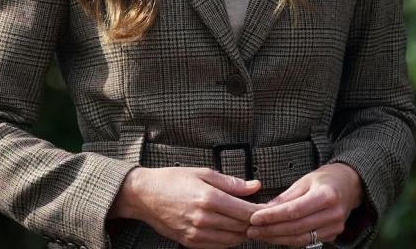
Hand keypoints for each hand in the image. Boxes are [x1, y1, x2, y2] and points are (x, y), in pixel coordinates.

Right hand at [109, 166, 262, 248]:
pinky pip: (219, 246)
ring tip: (251, 224)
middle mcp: (204, 219)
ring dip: (244, 233)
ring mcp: (197, 234)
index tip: (270, 207)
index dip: (262, 211)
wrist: (145, 195)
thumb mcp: (203, 173)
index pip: (246, 211)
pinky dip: (230, 240)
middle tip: (265, 217)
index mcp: (209, 198)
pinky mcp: (191, 242)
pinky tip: (234, 231)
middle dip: (256, 223)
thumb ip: (231, 182)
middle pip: (242, 227)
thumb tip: (255, 186)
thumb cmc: (172, 180)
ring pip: (233, 240)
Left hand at [246, 163, 361, 246]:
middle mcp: (333, 214)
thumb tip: (264, 209)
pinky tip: (275, 236)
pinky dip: (289, 240)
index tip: (255, 218)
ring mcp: (335, 227)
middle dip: (271, 230)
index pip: (295, 210)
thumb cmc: (325, 180)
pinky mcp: (333, 235)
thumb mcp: (305, 180)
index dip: (273, 216)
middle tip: (251, 229)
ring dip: (277, 238)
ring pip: (301, 238)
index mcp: (327, 195)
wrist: (349, 185)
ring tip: (259, 234)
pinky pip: (307, 240)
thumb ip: (286, 197)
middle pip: (296, 227)